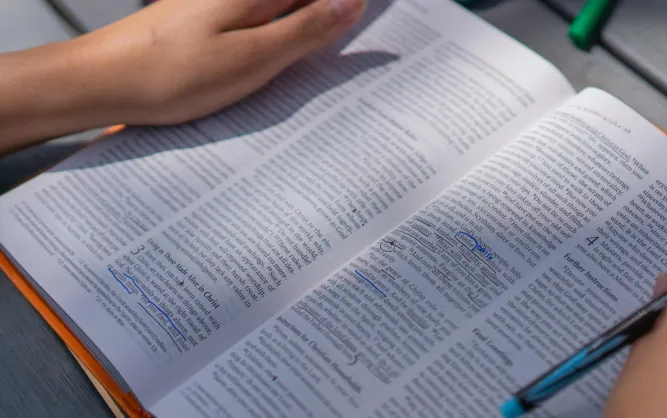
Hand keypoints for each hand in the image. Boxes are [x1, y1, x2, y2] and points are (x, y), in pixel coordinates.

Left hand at [0, 0, 364, 153]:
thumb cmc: (169, 75)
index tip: (374, 17)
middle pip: (302, 1)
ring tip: (325, 51)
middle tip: (357, 37)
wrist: (99, 82)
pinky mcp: (206, 21)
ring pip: (281, 10)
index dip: (350, 5)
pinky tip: (280, 62)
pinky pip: (258, 22)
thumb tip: (351, 0)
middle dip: (330, 16)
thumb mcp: (252, 58)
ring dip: (307, 26)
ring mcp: (220, 4)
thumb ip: (305, 28)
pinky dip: (278, 40)